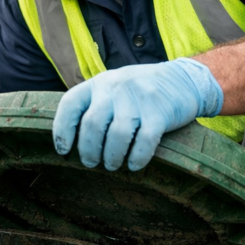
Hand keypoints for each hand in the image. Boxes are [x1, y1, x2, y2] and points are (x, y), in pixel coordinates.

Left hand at [52, 58, 222, 170]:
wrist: (182, 79)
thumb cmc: (138, 91)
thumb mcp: (111, 87)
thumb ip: (92, 105)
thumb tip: (70, 140)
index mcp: (97, 83)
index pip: (70, 105)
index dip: (62, 131)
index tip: (63, 151)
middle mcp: (115, 88)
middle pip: (92, 124)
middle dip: (88, 150)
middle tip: (91, 163)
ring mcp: (138, 99)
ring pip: (117, 135)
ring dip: (111, 157)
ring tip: (112, 165)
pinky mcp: (160, 112)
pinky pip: (144, 141)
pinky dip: (137, 158)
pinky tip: (134, 165)